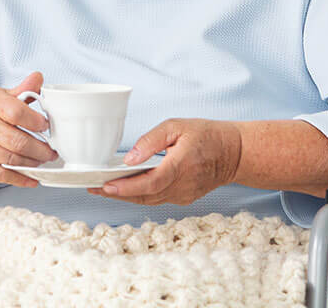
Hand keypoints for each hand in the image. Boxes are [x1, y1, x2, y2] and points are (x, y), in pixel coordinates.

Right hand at [0, 72, 53, 186]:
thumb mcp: (0, 98)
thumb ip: (22, 91)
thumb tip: (38, 78)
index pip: (16, 112)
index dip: (35, 121)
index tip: (46, 127)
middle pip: (17, 141)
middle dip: (40, 150)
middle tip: (51, 152)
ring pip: (11, 160)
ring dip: (32, 164)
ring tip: (42, 162)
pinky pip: (0, 175)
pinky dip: (19, 178)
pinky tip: (31, 178)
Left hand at [92, 118, 241, 204]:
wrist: (233, 153)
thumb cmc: (206, 134)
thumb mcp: (177, 126)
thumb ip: (151, 141)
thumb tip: (130, 158)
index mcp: (181, 165)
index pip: (150, 182)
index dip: (126, 187)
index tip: (106, 185)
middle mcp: (183, 185)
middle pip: (145, 196)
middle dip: (117, 194)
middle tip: (93, 188)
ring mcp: (184, 195)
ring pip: (150, 200)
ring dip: (126, 196)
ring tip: (103, 189)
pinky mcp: (184, 198)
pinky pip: (158, 199)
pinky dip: (140, 195)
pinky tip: (125, 188)